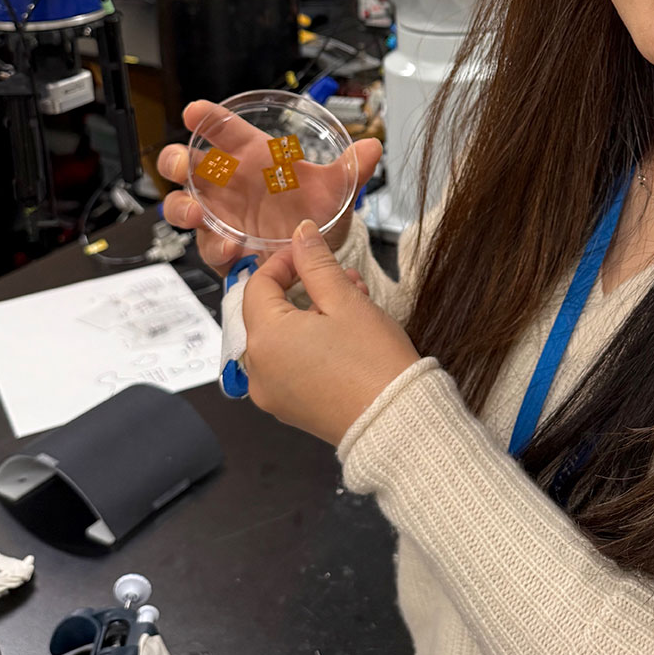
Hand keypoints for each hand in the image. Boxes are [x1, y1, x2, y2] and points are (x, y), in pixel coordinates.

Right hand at [156, 100, 382, 276]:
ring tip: (198, 214)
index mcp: (253, 158)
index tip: (194, 111)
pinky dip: (214, 246)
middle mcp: (230, 185)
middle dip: (175, 161)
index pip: (224, 131)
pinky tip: (230, 248)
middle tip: (182, 164)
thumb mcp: (336, 190)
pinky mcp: (221, 247)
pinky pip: (206, 246)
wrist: (318, 256)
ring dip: (183, 207)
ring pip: (183, 206)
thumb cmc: (318, 211)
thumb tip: (373, 147)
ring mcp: (221, 216)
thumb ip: (351, 169)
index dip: (207, 118)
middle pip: (187, 165)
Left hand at [242, 219, 419, 443]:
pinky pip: (288, 363)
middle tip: (339, 277)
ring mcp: (272, 392)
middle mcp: (258, 369)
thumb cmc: (374, 363)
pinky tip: (343, 331)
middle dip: (302, 288)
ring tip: (352, 301)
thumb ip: (317, 263)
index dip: (283, 262)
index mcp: (266, 339)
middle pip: (267, 312)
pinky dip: (308, 342)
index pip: (257, 285)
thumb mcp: (345, 300)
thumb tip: (301, 234)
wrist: (396, 420)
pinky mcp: (288, 406)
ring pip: (281, 337)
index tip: (308, 252)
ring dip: (309, 313)